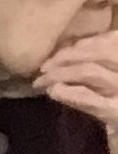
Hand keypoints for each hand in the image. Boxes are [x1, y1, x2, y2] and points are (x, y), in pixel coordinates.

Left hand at [38, 30, 117, 145]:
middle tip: (44, 67)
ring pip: (89, 71)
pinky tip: (54, 92)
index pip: (112, 39)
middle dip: (66, 56)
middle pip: (99, 52)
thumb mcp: (116, 82)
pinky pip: (87, 98)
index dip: (83, 42)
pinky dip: (67, 92)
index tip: (61, 52)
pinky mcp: (116, 113)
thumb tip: (74, 49)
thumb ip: (105, 64)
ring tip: (42, 81)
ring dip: (59, 73)